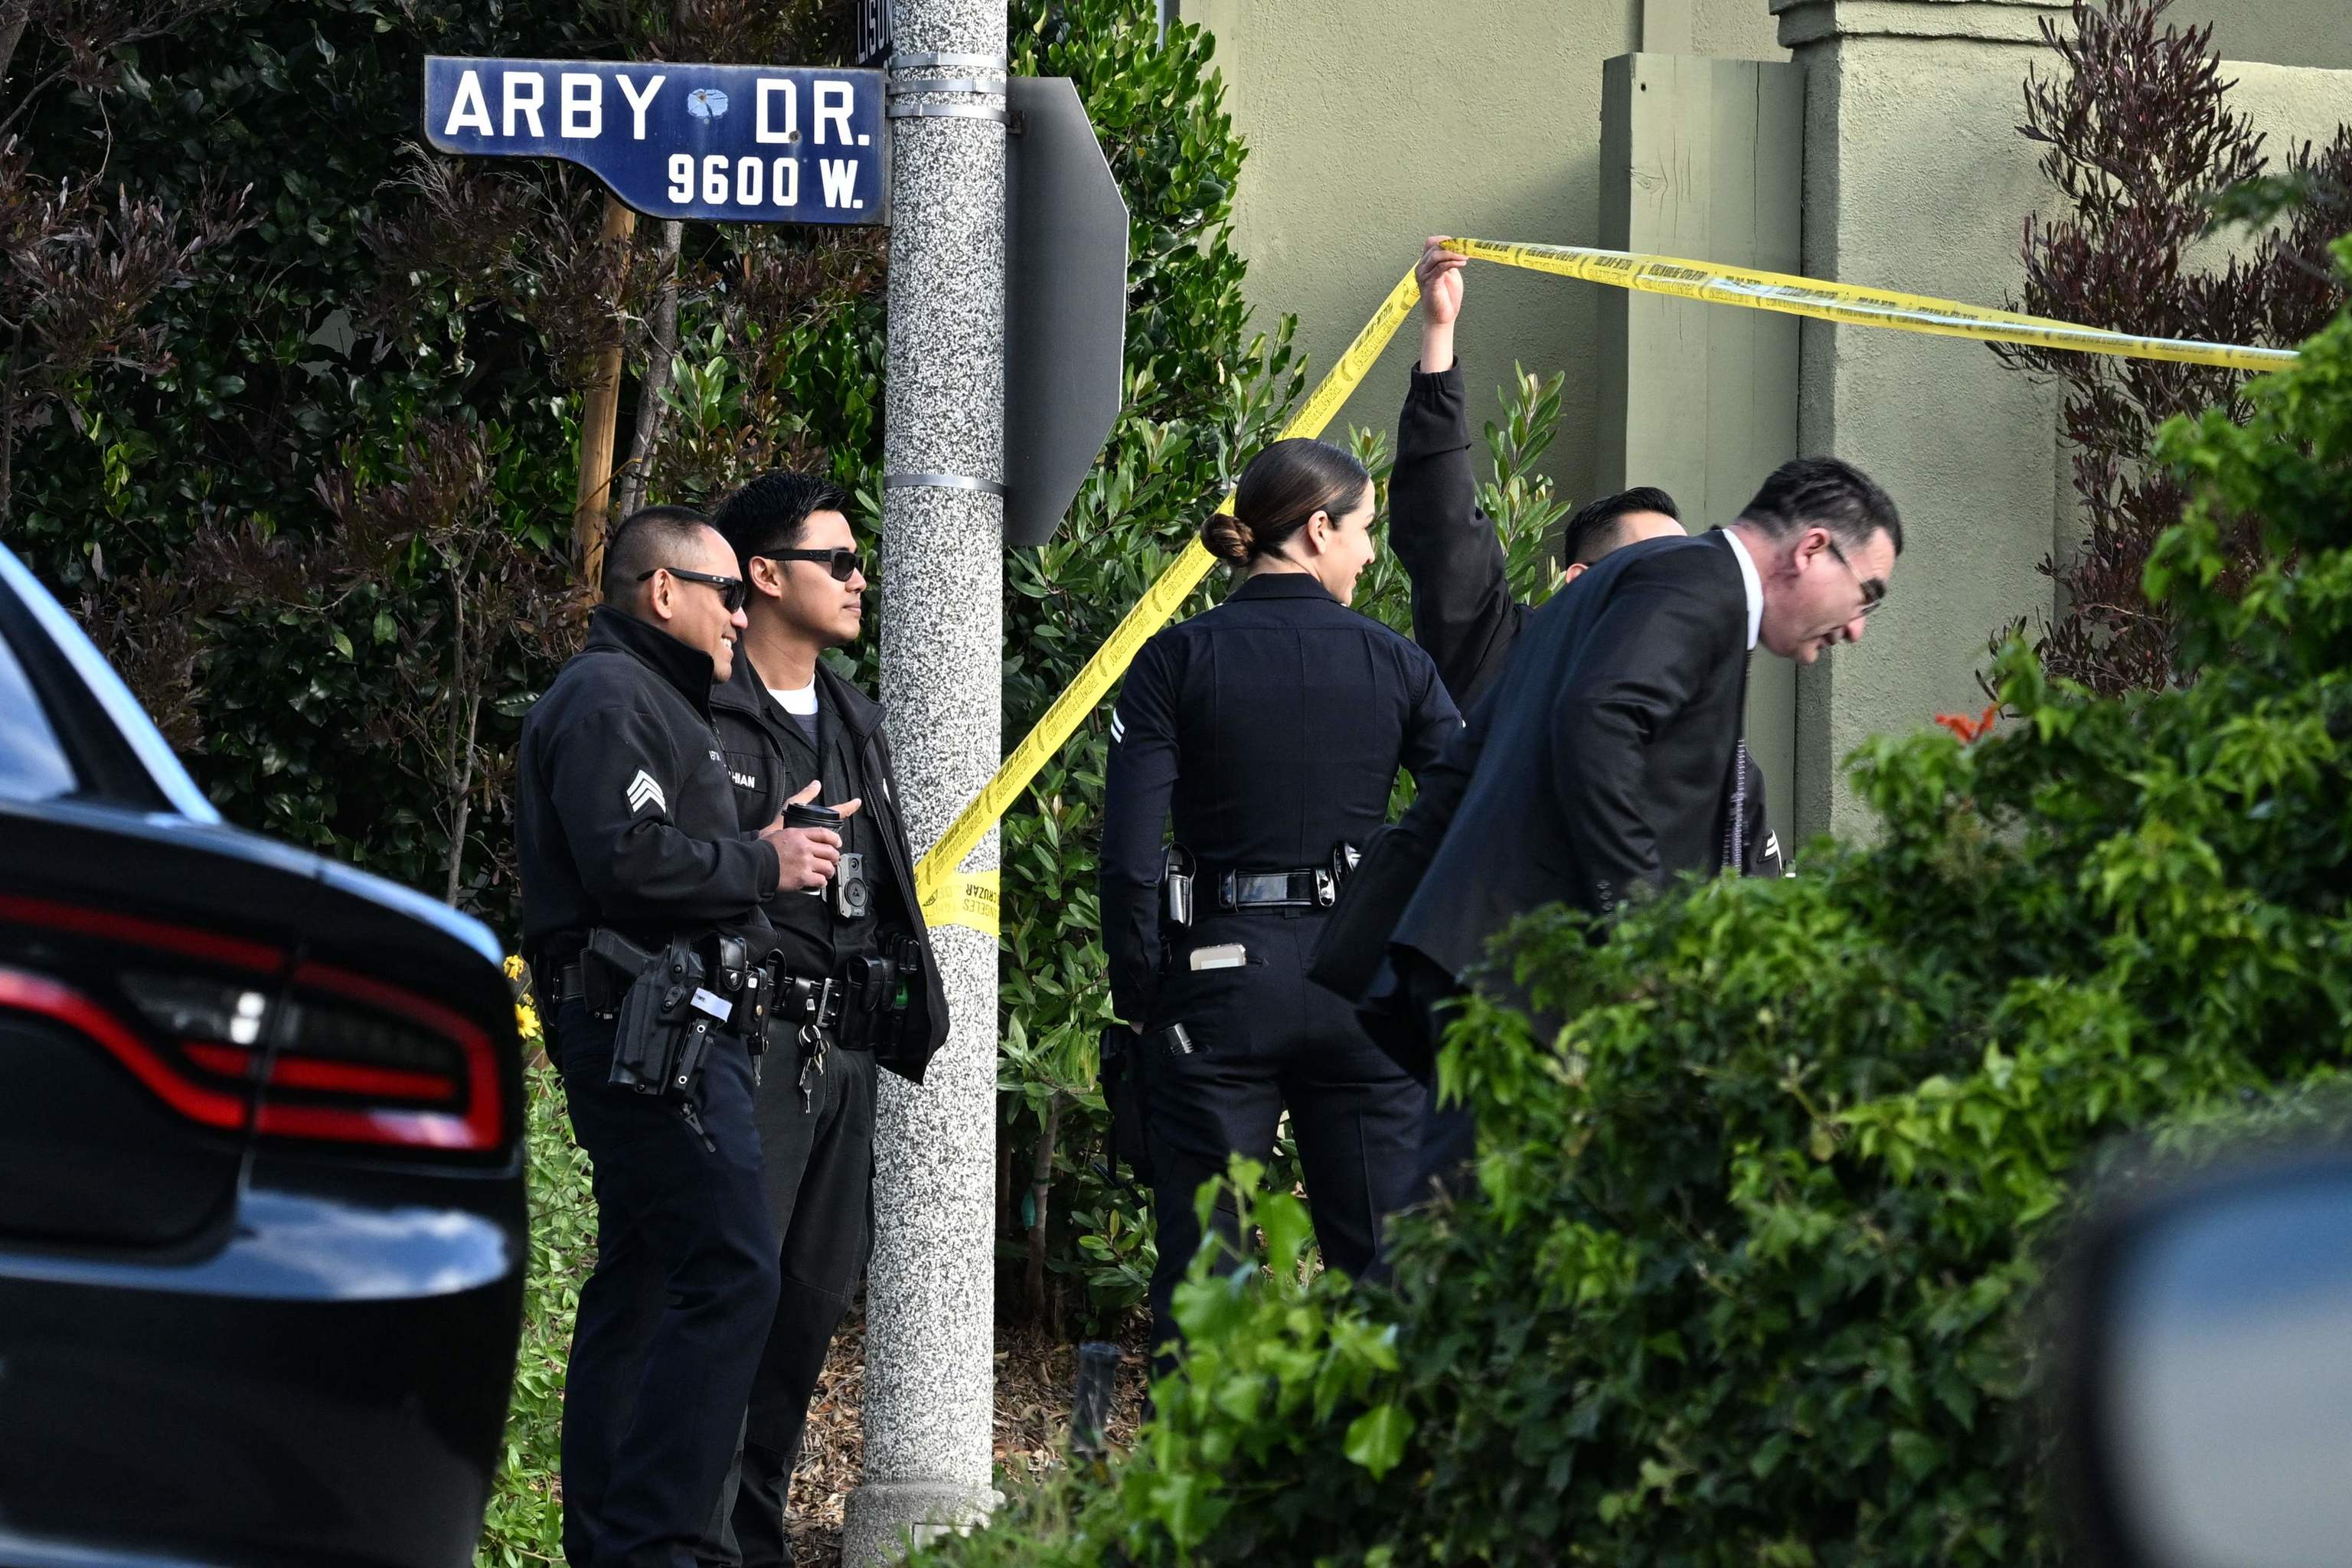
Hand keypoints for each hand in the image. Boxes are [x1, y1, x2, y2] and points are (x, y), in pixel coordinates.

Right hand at [758, 779, 863, 892]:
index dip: (835, 839)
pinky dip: (821, 881)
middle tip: (831, 860)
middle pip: (830, 851)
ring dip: (828, 871)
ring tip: (825, 872)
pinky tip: (816, 880)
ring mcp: (804, 863)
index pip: (825, 833)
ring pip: (828, 867)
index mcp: (799, 834)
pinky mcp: (802, 878)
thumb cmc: (764, 845)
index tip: (838, 842)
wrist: (754, 865)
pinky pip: (820, 880)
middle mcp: (804, 848)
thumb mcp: (780, 821)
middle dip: (833, 857)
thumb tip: (815, 784)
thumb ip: (798, 802)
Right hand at [1417, 235, 1466, 371]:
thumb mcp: (1450, 274)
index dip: (1445, 239)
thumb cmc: (1446, 298)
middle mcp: (1422, 267)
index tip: (1460, 243)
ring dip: (1453, 253)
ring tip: (1465, 257)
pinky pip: (1440, 267)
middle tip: (1465, 248)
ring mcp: (1424, 275)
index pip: (1431, 243)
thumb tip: (1460, 249)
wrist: (1442, 318)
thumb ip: (1451, 261)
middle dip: (1451, 245)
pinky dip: (1452, 262)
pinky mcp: (1430, 283)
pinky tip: (1462, 263)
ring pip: (1436, 255)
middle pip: (1433, 246)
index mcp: (1426, 264)